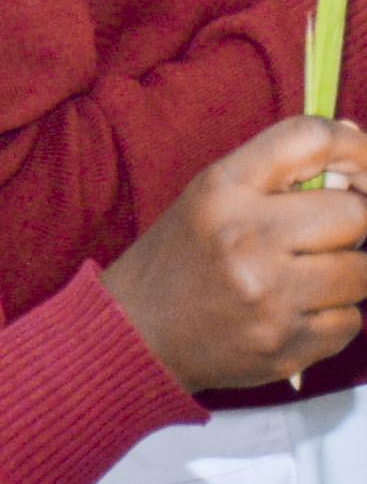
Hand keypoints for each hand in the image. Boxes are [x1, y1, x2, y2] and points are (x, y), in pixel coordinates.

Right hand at [105, 115, 366, 389]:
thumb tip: (355, 137)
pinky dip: (334, 316)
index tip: (366, 163)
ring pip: (362, 273)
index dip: (357, 147)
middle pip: (354, 214)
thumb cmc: (183, 255)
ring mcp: (269, 296)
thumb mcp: (212, 195)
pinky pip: (351, 321)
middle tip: (327, 235)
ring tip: (307, 277)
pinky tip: (296, 312)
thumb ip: (277, 170)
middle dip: (352, 224)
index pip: (310, 140)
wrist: (138, 329)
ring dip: (346, 274)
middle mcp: (246, 237)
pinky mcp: (287, 346)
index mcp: (223, 188)